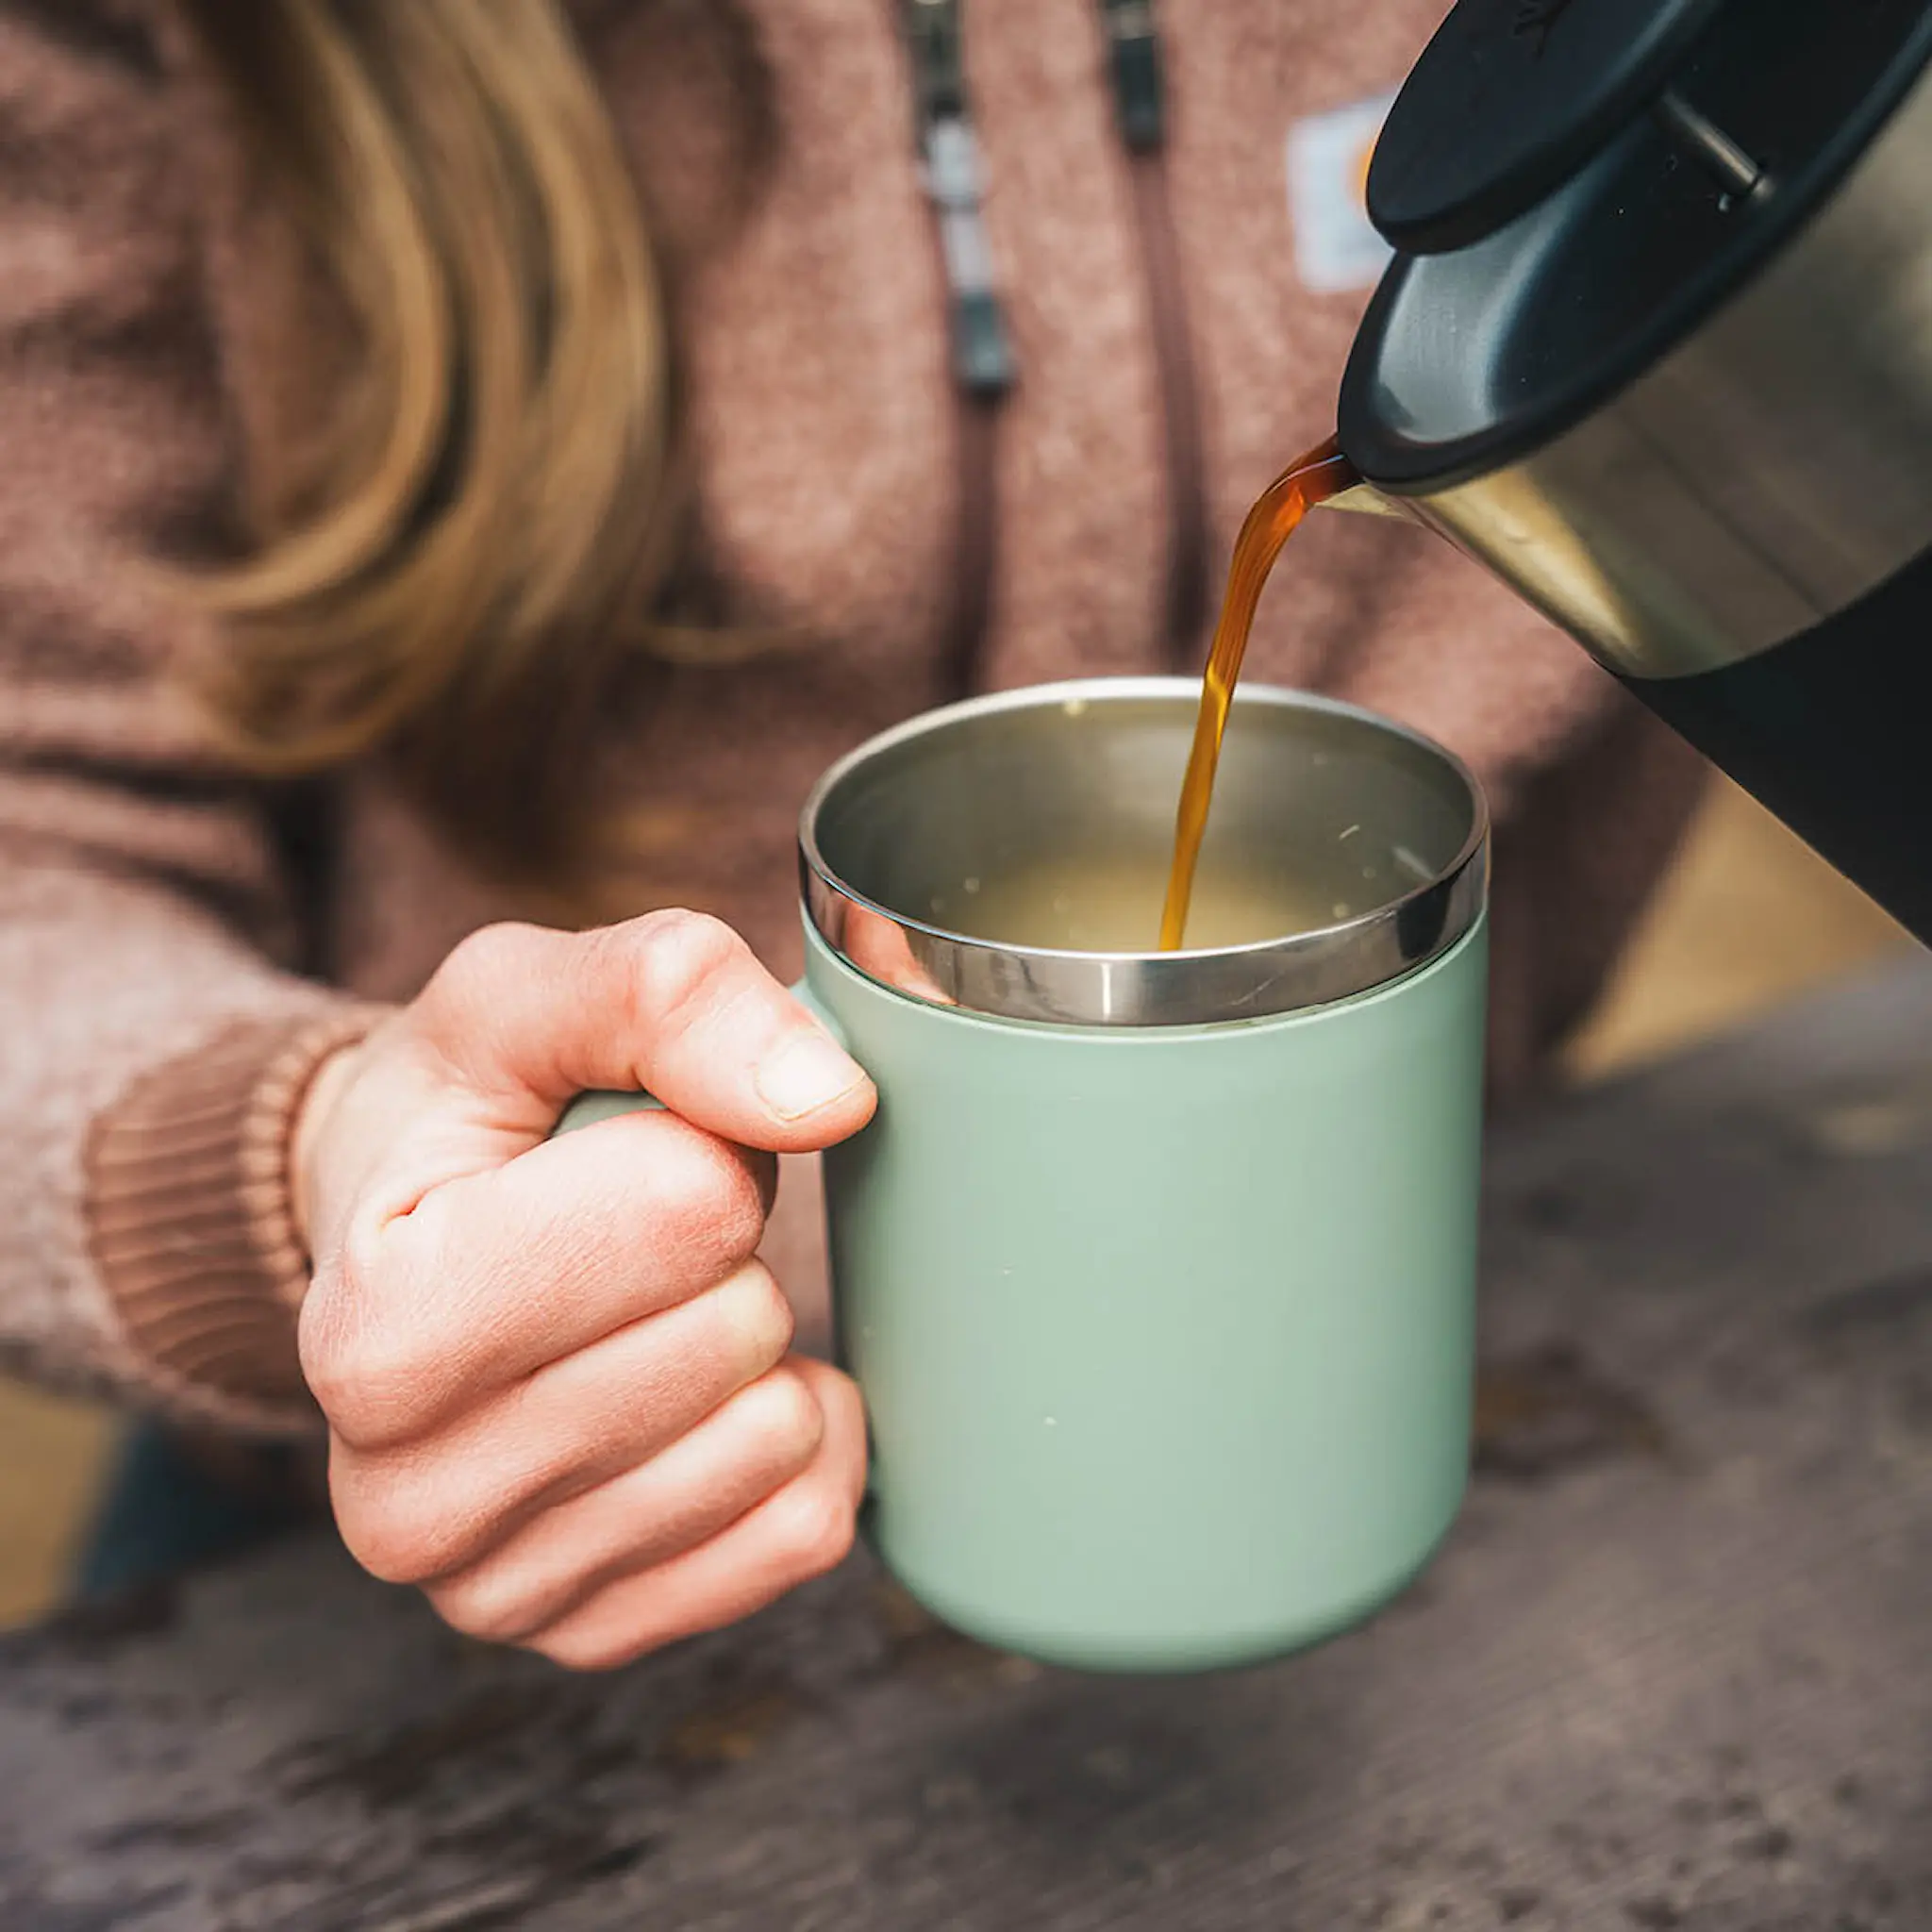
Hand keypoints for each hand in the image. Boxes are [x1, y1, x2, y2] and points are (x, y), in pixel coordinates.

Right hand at [291, 911, 875, 1668]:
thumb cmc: (463, 1121)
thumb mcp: (527, 997)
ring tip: (648, 1312)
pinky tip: (705, 1396)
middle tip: (631, 1235)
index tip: (619, 1149)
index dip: (696, 1144)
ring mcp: (499, 1591)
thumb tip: (827, 1100)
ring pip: (776, 1441)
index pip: (682, 1207)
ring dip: (756, 1346)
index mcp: (374, 1326)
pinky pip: (806, 1526)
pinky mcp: (596, 1635)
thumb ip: (666, 997)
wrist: (395, 1252)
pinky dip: (798, 1438)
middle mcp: (407, 1499)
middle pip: (733, 1327)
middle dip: (722, 1247)